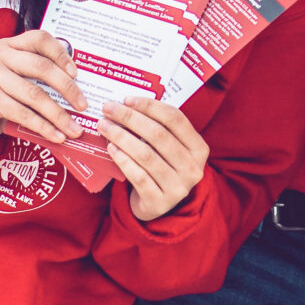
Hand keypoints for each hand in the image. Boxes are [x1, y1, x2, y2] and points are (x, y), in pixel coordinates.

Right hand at [0, 30, 84, 152]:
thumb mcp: (12, 78)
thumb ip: (34, 74)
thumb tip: (76, 88)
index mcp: (7, 45)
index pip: (39, 39)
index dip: (61, 54)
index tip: (77, 73)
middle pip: (41, 67)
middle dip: (68, 88)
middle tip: (84, 106)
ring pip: (34, 95)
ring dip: (59, 115)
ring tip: (75, 129)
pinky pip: (23, 114)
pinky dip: (43, 127)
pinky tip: (56, 136)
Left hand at [101, 95, 208, 220]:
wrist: (158, 205)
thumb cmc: (162, 167)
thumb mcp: (170, 148)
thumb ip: (159, 128)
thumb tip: (128, 103)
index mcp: (199, 148)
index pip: (175, 119)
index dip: (150, 106)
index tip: (127, 99)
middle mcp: (193, 168)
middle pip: (158, 135)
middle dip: (130, 118)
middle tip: (108, 109)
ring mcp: (178, 187)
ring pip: (146, 155)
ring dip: (121, 137)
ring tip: (104, 126)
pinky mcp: (159, 202)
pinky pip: (138, 176)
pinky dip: (123, 160)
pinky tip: (111, 148)